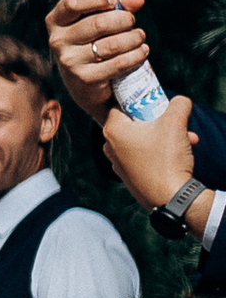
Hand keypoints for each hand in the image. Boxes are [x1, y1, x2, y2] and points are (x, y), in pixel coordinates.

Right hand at [43, 0, 145, 125]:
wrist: (86, 86)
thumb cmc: (92, 43)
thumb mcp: (96, 20)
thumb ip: (115, 5)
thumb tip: (138, 0)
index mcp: (56, 21)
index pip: (72, 3)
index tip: (114, 1)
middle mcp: (57, 41)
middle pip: (99, 23)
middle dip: (124, 19)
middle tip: (132, 21)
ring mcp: (70, 62)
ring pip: (112, 44)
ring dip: (134, 38)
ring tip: (139, 36)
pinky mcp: (85, 79)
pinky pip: (119, 63)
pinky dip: (136, 55)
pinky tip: (142, 51)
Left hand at [99, 91, 205, 228]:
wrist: (170, 198)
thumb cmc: (166, 159)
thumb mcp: (175, 123)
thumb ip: (178, 104)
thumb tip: (180, 100)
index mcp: (113, 130)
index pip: (120, 104)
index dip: (139, 99)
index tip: (154, 100)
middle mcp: (110, 146)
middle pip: (135, 122)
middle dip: (160, 120)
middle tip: (176, 120)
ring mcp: (118, 163)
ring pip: (144, 140)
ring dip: (166, 136)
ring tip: (188, 138)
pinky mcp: (129, 176)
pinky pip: (144, 156)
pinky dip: (161, 151)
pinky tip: (181, 153)